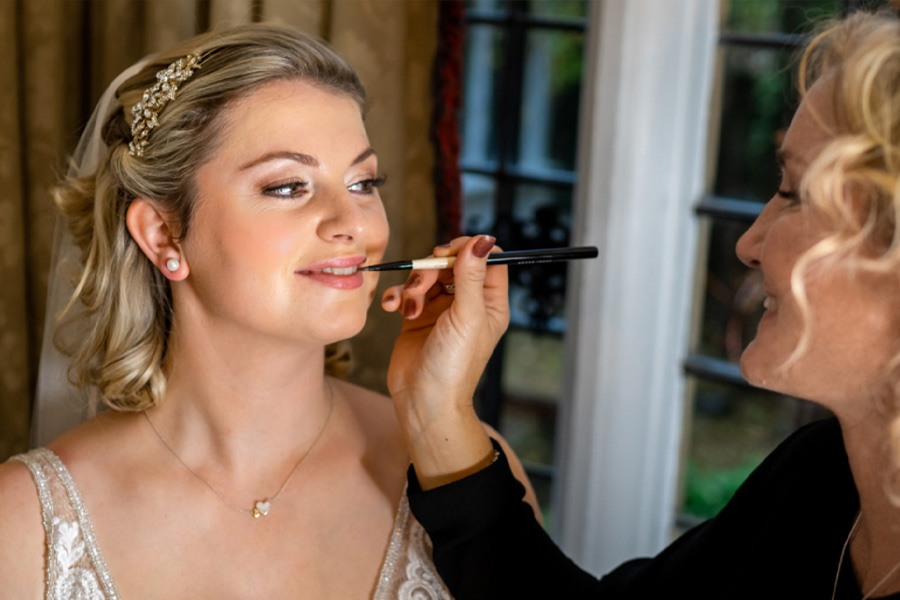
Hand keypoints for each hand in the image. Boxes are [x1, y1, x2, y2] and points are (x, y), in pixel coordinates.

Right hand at [382, 235, 508, 486]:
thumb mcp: (466, 316)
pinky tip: (393, 309)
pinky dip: (398, 296)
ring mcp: (441, 310)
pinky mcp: (416, 317)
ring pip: (427, 275)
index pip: (488, 259)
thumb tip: (484, 239)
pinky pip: (407, 292)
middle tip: (423, 283)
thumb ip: (471, 275)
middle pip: (452, 263)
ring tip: (408, 306)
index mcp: (489, 302)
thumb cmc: (453, 365)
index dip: (469, 249)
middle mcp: (467, 304)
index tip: (449, 253)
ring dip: (413, 284)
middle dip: (432, 268)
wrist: (423, 401)